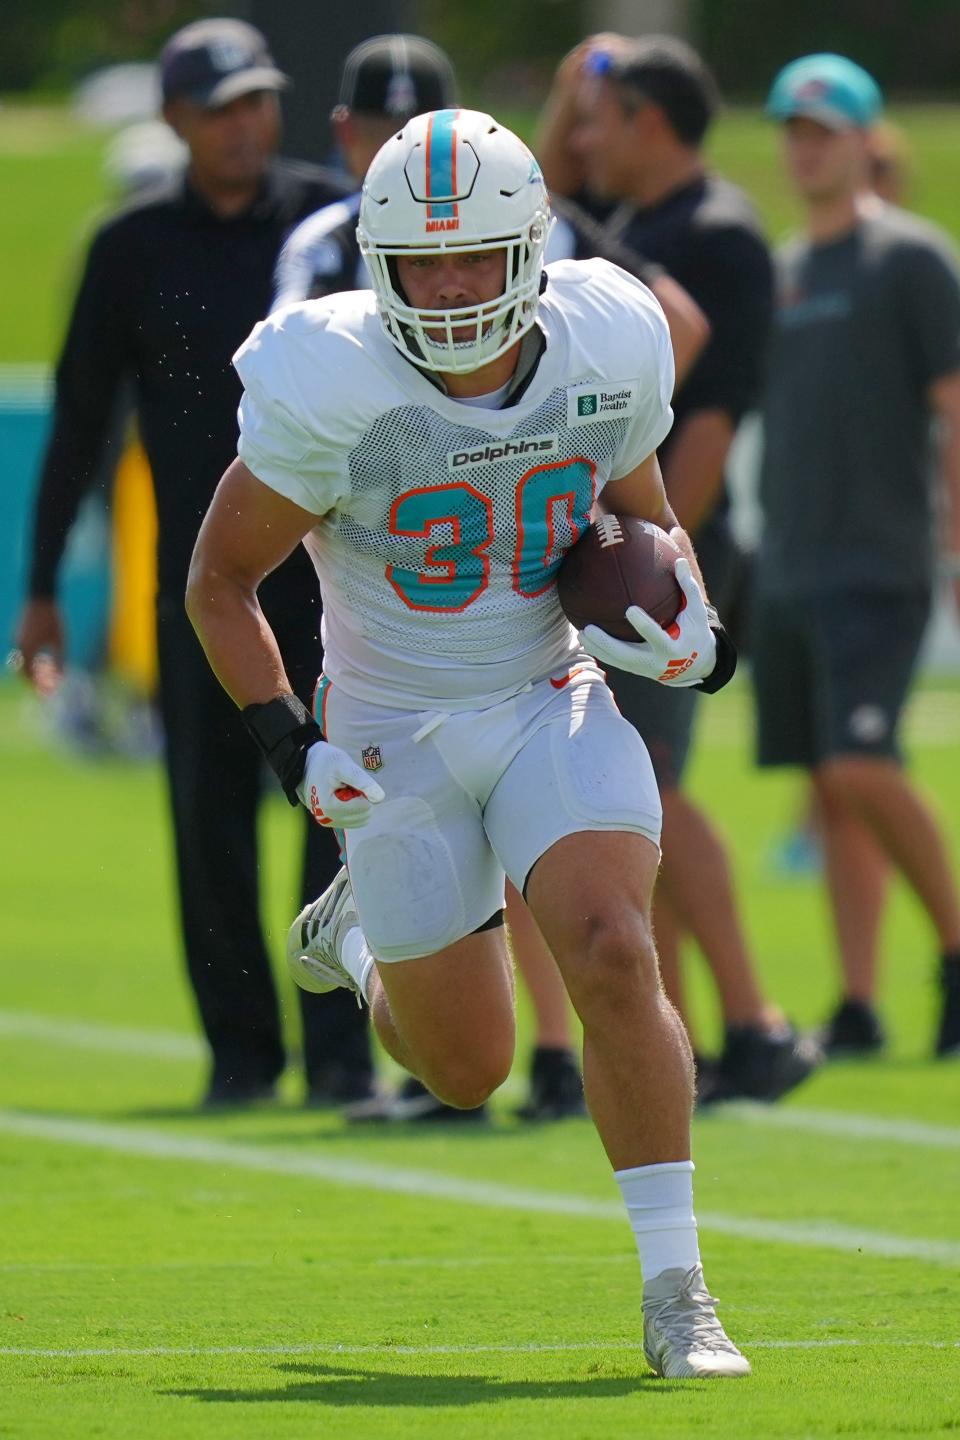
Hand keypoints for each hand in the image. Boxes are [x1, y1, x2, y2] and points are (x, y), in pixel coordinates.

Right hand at [13, 599, 64, 695]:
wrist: (41, 599)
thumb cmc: (53, 619)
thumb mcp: (60, 641)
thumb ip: (60, 659)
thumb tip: (61, 676)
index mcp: (28, 648)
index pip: (29, 673)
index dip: (37, 685)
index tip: (47, 692)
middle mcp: (19, 645)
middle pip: (23, 670)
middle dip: (33, 681)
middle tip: (46, 688)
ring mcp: (16, 640)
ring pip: (22, 662)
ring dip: (32, 670)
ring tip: (47, 675)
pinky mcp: (17, 635)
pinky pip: (22, 653)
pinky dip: (30, 661)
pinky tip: (42, 663)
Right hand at [296, 740, 384, 828]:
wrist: (304, 763)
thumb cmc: (325, 761)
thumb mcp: (345, 766)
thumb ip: (363, 782)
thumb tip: (380, 798)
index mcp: (331, 807)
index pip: (366, 807)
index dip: (362, 791)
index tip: (348, 781)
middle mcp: (328, 819)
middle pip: (364, 815)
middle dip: (360, 798)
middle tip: (346, 784)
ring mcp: (328, 822)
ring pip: (360, 819)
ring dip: (356, 803)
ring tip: (342, 788)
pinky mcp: (329, 822)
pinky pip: (352, 820)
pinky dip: (351, 808)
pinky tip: (340, 795)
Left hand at [580, 557, 717, 685]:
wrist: (695, 665)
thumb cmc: (694, 630)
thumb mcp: (696, 610)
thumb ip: (687, 585)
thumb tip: (678, 558)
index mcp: (672, 647)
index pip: (656, 636)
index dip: (643, 625)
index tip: (630, 609)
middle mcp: (655, 662)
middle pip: (627, 656)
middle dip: (607, 645)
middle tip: (590, 628)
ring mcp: (644, 669)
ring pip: (617, 662)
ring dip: (597, 649)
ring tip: (580, 633)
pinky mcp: (636, 671)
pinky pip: (615, 661)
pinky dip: (600, 651)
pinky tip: (584, 637)